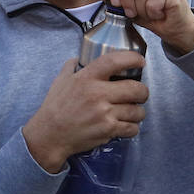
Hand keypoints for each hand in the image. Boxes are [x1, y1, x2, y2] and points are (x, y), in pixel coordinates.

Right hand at [22, 52, 148, 172]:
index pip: (115, 61)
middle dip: (143, 92)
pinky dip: (132, 128)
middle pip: (136, 89)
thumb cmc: (55, 107)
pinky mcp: (108, 130)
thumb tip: (80, 57)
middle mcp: (97, 94)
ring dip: (138, 112)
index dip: (132, 59)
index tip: (140, 62)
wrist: (50, 135)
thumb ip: (72, 66)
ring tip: (132, 112)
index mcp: (87, 77)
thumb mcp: (61, 80)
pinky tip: (125, 126)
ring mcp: (104, 113)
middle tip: (140, 94)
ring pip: (138, 111)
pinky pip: (132, 128)